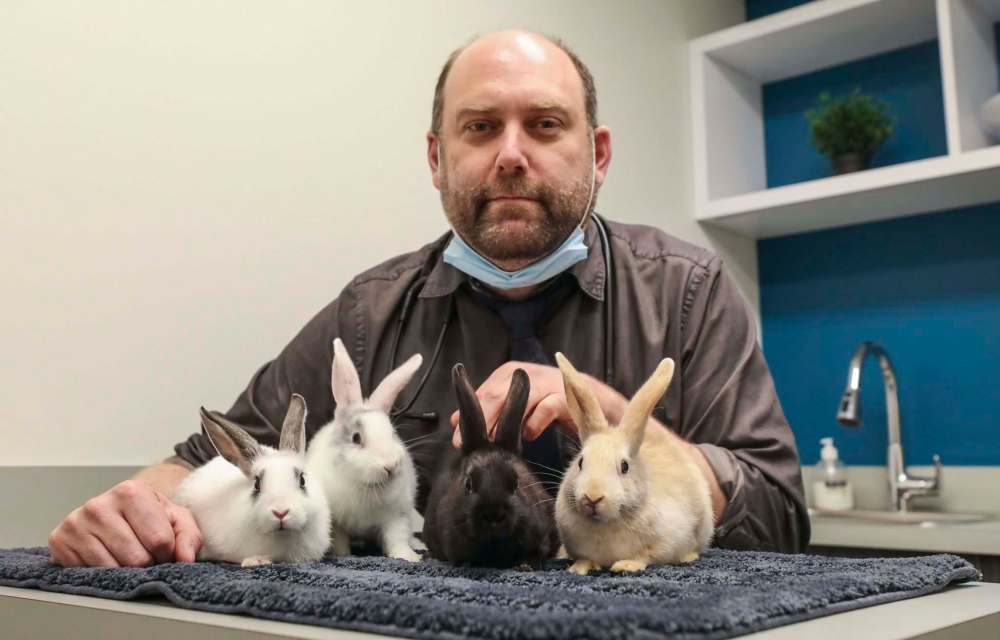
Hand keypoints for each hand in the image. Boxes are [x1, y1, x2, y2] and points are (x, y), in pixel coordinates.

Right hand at [48, 479, 202, 566]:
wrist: (113, 514)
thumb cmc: (148, 517)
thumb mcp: (176, 520)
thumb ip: (188, 537)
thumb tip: (185, 559)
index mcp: (131, 491)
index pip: (159, 540)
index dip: (167, 554)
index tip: (164, 550)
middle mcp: (99, 504)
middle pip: (136, 558)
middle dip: (147, 564)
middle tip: (145, 556)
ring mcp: (76, 522)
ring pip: (112, 569)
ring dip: (125, 572)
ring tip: (126, 557)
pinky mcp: (59, 540)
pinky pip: (88, 574)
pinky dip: (102, 574)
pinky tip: (106, 559)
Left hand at [450, 361, 617, 447]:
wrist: (592, 404)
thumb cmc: (547, 404)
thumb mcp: (514, 407)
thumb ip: (488, 411)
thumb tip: (453, 420)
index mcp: (509, 373)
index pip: (483, 394)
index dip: (468, 415)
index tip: (456, 439)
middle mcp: (526, 374)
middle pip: (496, 394)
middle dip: (479, 420)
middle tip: (463, 444)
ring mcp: (546, 383)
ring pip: (518, 400)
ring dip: (501, 422)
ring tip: (489, 442)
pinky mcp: (564, 397)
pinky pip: (546, 409)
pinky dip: (534, 423)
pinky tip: (528, 436)